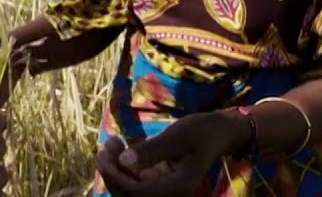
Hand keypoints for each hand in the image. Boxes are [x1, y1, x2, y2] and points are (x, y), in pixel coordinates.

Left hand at [95, 112, 248, 196]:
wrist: (218, 132)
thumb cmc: (201, 131)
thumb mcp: (177, 137)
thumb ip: (151, 150)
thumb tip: (124, 160)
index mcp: (178, 187)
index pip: (138, 192)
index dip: (117, 176)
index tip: (104, 153)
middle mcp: (171, 194)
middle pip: (131, 196)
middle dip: (112, 175)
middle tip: (104, 149)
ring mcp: (164, 189)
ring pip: (130, 190)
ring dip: (116, 170)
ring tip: (112, 143)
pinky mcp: (158, 180)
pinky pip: (135, 180)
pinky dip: (123, 166)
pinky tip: (120, 144)